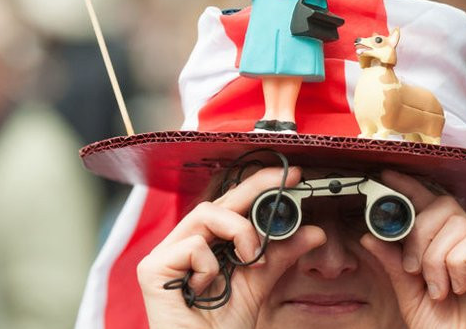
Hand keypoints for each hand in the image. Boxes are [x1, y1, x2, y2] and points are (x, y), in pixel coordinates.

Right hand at [137, 167, 325, 328]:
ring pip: (207, 214)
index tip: (290, 177)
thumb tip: (313, 232)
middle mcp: (182, 245)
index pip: (231, 207)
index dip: (257, 187)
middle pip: (219, 201)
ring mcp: (165, 255)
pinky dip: (210, 266)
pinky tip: (206, 288)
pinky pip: (193, 246)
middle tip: (285, 182)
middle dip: (256, 189)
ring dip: (239, 233)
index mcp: (206, 246)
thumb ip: (279, 256)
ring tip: (250, 259)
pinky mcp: (152, 269)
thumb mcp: (259, 286)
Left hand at [361, 171, 465, 328]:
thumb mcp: (409, 295)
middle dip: (419, 231)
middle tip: (412, 267)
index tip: (386, 178)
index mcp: (446, 249)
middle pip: (444, 206)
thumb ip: (394, 264)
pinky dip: (456, 266)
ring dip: (435, 259)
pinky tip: (458, 289)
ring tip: (438, 290)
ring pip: (456, 225)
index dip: (410, 188)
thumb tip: (370, 234)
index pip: (430, 206)